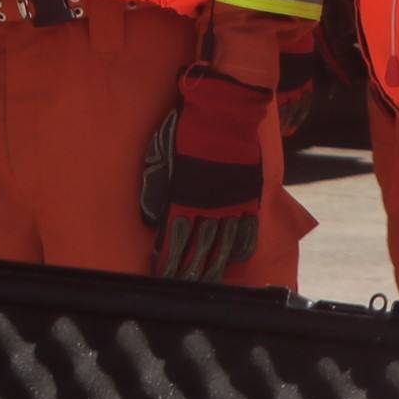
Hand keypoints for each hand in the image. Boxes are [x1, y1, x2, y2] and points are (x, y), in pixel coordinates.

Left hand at [143, 64, 269, 280]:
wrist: (225, 110)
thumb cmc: (187, 129)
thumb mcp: (161, 155)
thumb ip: (155, 186)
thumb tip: (150, 215)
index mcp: (182, 195)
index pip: (173, 239)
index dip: (168, 260)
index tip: (162, 276)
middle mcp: (206, 205)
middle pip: (198, 249)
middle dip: (190, 271)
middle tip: (185, 287)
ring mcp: (230, 203)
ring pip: (222, 245)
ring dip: (214, 266)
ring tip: (210, 284)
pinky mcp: (248, 196)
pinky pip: (246, 230)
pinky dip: (241, 248)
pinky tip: (236, 260)